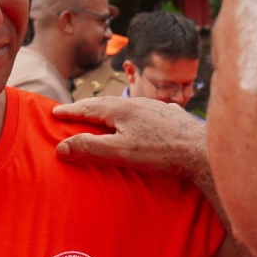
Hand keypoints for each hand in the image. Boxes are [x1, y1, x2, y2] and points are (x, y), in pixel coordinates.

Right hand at [53, 97, 206, 179]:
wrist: (202, 150)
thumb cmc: (161, 153)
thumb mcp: (120, 153)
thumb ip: (90, 148)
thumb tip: (61, 147)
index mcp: (122, 109)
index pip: (88, 107)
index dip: (70, 111)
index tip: (54, 111)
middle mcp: (139, 103)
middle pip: (106, 103)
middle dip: (87, 107)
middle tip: (71, 111)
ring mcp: (157, 108)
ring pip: (127, 106)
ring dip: (109, 110)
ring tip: (100, 115)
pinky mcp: (172, 116)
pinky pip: (145, 112)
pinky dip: (131, 115)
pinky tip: (138, 119)